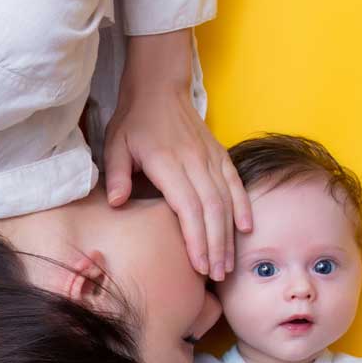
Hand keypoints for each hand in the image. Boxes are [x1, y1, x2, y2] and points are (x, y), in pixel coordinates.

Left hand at [103, 30, 250, 281]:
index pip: (188, 208)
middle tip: (216, 276)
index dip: (196, 239)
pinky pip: (235, 183)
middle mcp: (194, 162)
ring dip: (228, 235)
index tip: (199, 266)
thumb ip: (117, 174)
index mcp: (168, 163)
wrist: (159, 86)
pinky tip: (246, 229)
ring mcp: (210, 158)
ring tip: (228, 264)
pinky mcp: (219, 154)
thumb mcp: (115, 144)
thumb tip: (118, 203)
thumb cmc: (134, 120)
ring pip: (226, 202)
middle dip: (215, 247)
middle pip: (212, 211)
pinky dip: (243, 206)